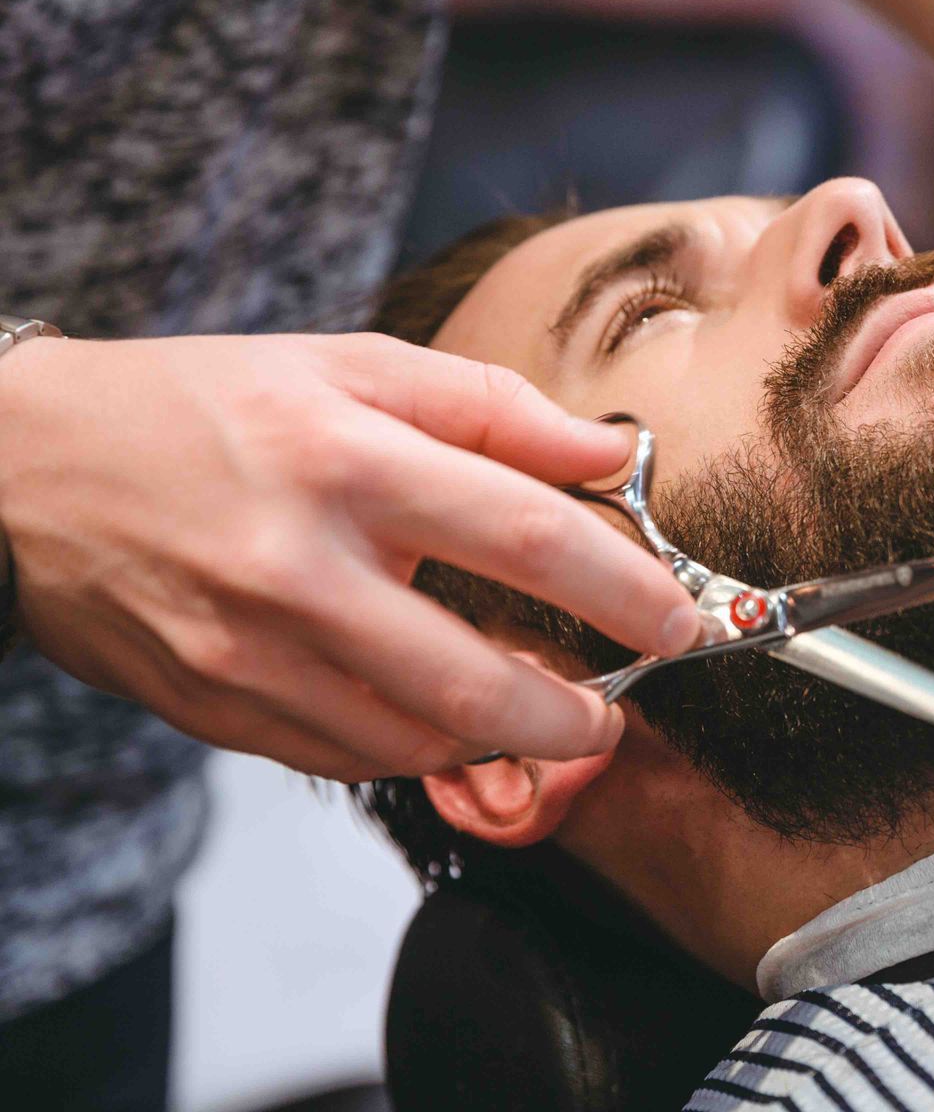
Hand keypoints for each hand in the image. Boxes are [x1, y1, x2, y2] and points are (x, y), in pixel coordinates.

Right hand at [0, 334, 699, 778]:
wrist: (26, 465)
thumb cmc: (206, 404)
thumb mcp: (350, 364)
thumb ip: (492, 408)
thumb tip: (611, 450)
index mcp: (345, 458)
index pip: (526, 537)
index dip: (625, 590)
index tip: (678, 621)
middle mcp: (296, 566)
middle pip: (478, 685)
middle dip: (576, 719)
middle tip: (616, 713)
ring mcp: (249, 653)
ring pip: (416, 743)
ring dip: (499, 743)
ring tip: (539, 712)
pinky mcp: (215, 709)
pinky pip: (346, 759)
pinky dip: (413, 748)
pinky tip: (437, 715)